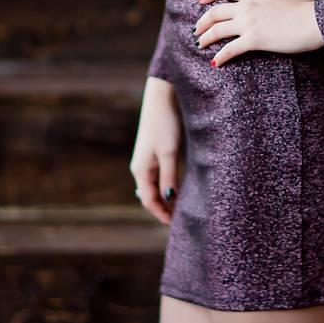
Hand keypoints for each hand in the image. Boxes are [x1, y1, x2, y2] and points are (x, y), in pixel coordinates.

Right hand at [130, 76, 183, 223]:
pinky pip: (161, 176)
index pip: (149, 201)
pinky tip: (180, 189)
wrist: (162, 97)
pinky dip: (169, 186)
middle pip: (151, 196)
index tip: (176, 225)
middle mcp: (142, 168)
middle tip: (182, 220)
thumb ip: (169, 177)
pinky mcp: (156, 152)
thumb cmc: (165, 124)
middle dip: (164, 209)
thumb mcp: (169, 153)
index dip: (162, 214)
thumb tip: (169, 199)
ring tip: (183, 208)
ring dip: (167, 198)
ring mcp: (148, 160)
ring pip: (156, 186)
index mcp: (141, 170)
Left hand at [195, 0, 323, 65]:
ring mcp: (249, 23)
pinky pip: (230, 49)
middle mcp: (247, 6)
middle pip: (215, 11)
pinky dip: (220, 57)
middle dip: (202, 21)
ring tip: (200, 44)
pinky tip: (215, 63)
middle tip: (197, 29)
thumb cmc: (309, 8)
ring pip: (218, 30)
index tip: (201, 0)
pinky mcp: (254, 40)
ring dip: (206, 38)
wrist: (315, 22)